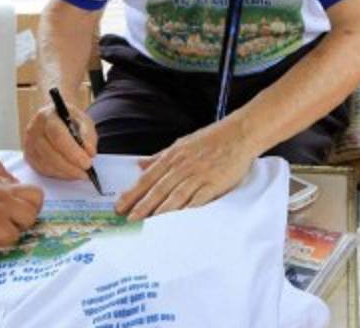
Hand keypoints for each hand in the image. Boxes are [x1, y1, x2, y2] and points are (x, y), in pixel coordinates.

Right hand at [0, 163, 43, 243]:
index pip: (19, 187)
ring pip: (31, 217)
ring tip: (5, 232)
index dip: (17, 200)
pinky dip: (5, 242)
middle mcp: (4, 191)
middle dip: (30, 210)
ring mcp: (3, 207)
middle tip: (15, 221)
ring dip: (20, 227)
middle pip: (37, 196)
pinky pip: (13, 237)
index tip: (5, 209)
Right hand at [23, 97, 97, 179]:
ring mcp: (29, 143)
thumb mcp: (83, 121)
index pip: (58, 135)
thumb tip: (89, 152)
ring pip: (46, 164)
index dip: (73, 152)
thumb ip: (88, 135)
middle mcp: (34, 129)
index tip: (87, 163)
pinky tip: (69, 173)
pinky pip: (42, 170)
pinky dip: (58, 174)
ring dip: (65, 172)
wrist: (56, 121)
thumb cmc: (70, 121)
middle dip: (70, 166)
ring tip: (80, 174)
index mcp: (48, 115)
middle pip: (50, 153)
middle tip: (86, 173)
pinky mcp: (29, 156)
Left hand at [116, 124, 254, 220]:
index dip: (133, 193)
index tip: (120, 205)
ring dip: (160, 211)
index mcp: (173, 156)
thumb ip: (160, 157)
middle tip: (128, 220)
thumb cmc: (211, 139)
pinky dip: (186, 211)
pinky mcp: (214, 184)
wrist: (238, 134)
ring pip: (175, 196)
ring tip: (147, 224)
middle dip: (141, 206)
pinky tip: (177, 221)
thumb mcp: (181, 143)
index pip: (148, 178)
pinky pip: (197, 200)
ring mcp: (198, 175)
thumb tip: (140, 166)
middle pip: (158, 189)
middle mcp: (182, 166)